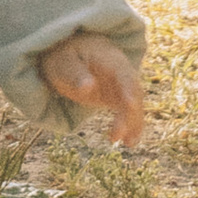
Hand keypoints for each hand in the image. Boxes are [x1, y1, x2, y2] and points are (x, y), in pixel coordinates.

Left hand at [38, 31, 144, 145]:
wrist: (67, 53)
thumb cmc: (63, 56)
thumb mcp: (62, 63)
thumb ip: (75, 74)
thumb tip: (89, 87)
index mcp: (109, 58)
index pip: (123, 73)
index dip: (128, 88)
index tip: (129, 104)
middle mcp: (121, 72)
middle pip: (133, 92)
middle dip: (129, 114)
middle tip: (117, 134)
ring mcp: (121, 85)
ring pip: (134, 105)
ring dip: (133, 124)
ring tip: (129, 143)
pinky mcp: (118, 98)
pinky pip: (128, 113)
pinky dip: (130, 126)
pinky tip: (129, 142)